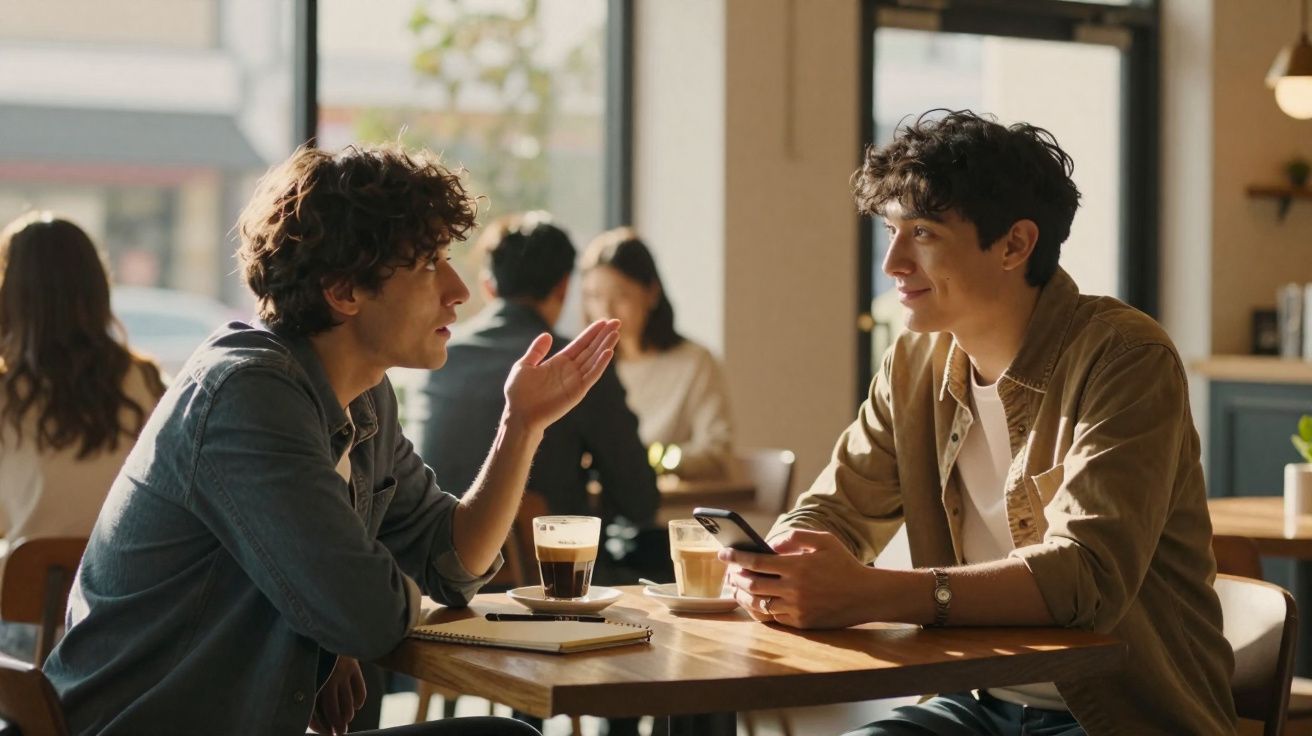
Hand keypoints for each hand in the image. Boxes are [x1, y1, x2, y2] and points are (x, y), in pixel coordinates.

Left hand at [309, 656, 365, 735]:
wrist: (325, 627)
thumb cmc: (312, 653)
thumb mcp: (306, 669)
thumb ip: (308, 687)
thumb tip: (311, 715)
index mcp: (311, 681)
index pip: (315, 711)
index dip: (320, 726)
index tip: (326, 733)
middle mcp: (326, 678)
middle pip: (332, 709)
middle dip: (337, 725)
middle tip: (340, 733)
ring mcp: (341, 672)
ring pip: (347, 701)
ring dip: (347, 715)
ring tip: (347, 721)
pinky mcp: (353, 666)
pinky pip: (359, 689)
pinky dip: (359, 700)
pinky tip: (357, 706)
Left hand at [503, 319, 619, 434]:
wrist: (519, 414)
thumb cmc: (518, 393)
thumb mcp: (524, 365)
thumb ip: (537, 351)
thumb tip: (547, 335)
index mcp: (559, 362)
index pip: (580, 344)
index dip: (591, 333)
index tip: (603, 321)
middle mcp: (570, 370)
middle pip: (591, 349)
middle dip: (603, 336)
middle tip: (617, 322)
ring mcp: (575, 380)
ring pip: (594, 360)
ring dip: (605, 346)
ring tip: (616, 333)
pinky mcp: (577, 391)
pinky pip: (592, 375)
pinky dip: (600, 364)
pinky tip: (608, 352)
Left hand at [722, 529, 877, 628]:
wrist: (867, 595)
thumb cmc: (844, 564)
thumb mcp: (823, 541)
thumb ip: (794, 537)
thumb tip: (770, 543)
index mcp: (797, 565)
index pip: (756, 560)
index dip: (736, 557)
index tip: (723, 553)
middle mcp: (794, 588)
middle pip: (752, 584)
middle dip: (736, 577)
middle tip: (729, 572)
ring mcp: (797, 608)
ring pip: (759, 603)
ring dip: (743, 596)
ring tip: (737, 588)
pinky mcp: (802, 623)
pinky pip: (773, 617)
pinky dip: (761, 609)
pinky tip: (755, 601)